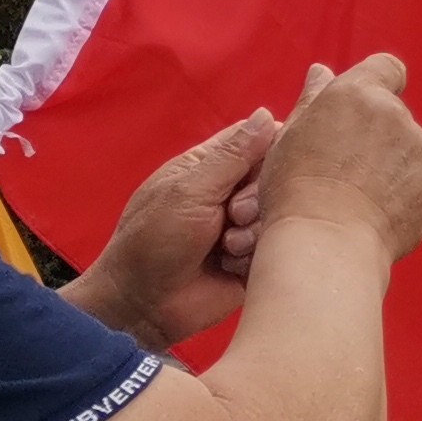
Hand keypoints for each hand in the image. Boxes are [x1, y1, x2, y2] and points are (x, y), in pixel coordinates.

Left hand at [65, 109, 277, 346]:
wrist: (142, 306)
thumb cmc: (153, 240)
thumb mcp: (190, 190)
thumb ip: (233, 155)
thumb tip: (267, 114)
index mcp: (210, 167)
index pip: (258, 140)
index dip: (275, 146)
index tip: (278, 160)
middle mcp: (231, 194)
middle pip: (274, 178)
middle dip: (257, 197)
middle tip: (233, 215)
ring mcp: (244, 228)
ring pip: (278, 215)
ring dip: (253, 232)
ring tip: (224, 247)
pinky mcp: (254, 261)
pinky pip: (275, 248)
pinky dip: (253, 256)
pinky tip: (229, 266)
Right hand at [256, 58, 421, 263]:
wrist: (325, 241)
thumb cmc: (295, 190)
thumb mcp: (289, 137)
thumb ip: (313, 99)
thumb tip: (323, 73)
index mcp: (357, 93)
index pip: (388, 68)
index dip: (379, 84)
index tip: (363, 111)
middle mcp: (395, 114)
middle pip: (395, 115)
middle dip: (378, 135)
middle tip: (348, 169)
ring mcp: (421, 148)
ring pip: (410, 149)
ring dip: (394, 164)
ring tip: (362, 196)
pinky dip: (408, 192)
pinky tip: (380, 211)